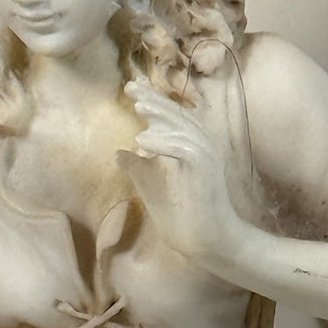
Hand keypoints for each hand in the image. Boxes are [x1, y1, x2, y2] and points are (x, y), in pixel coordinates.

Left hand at [126, 77, 248, 265]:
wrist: (206, 241)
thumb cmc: (182, 216)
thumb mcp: (151, 186)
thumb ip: (138, 167)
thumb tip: (119, 152)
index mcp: (193, 147)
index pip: (172, 118)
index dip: (153, 102)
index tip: (132, 90)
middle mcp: (204, 146)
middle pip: (177, 115)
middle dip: (154, 100)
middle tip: (131, 87)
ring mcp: (207, 156)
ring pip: (182, 128)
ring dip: (159, 116)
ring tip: (137, 107)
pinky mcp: (205, 169)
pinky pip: (184, 149)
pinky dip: (163, 143)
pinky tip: (141, 142)